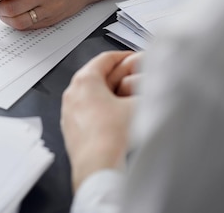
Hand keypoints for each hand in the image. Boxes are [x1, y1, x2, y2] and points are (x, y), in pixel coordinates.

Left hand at [60, 51, 138, 191]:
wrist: (97, 165)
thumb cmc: (111, 135)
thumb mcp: (138, 105)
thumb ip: (147, 90)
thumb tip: (155, 85)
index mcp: (85, 80)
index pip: (105, 58)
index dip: (124, 56)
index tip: (134, 58)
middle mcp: (72, 92)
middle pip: (97, 76)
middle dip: (118, 76)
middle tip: (135, 79)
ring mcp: (68, 110)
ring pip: (91, 94)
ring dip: (109, 94)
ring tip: (128, 100)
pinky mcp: (70, 127)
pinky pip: (86, 111)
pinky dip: (100, 109)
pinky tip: (115, 119)